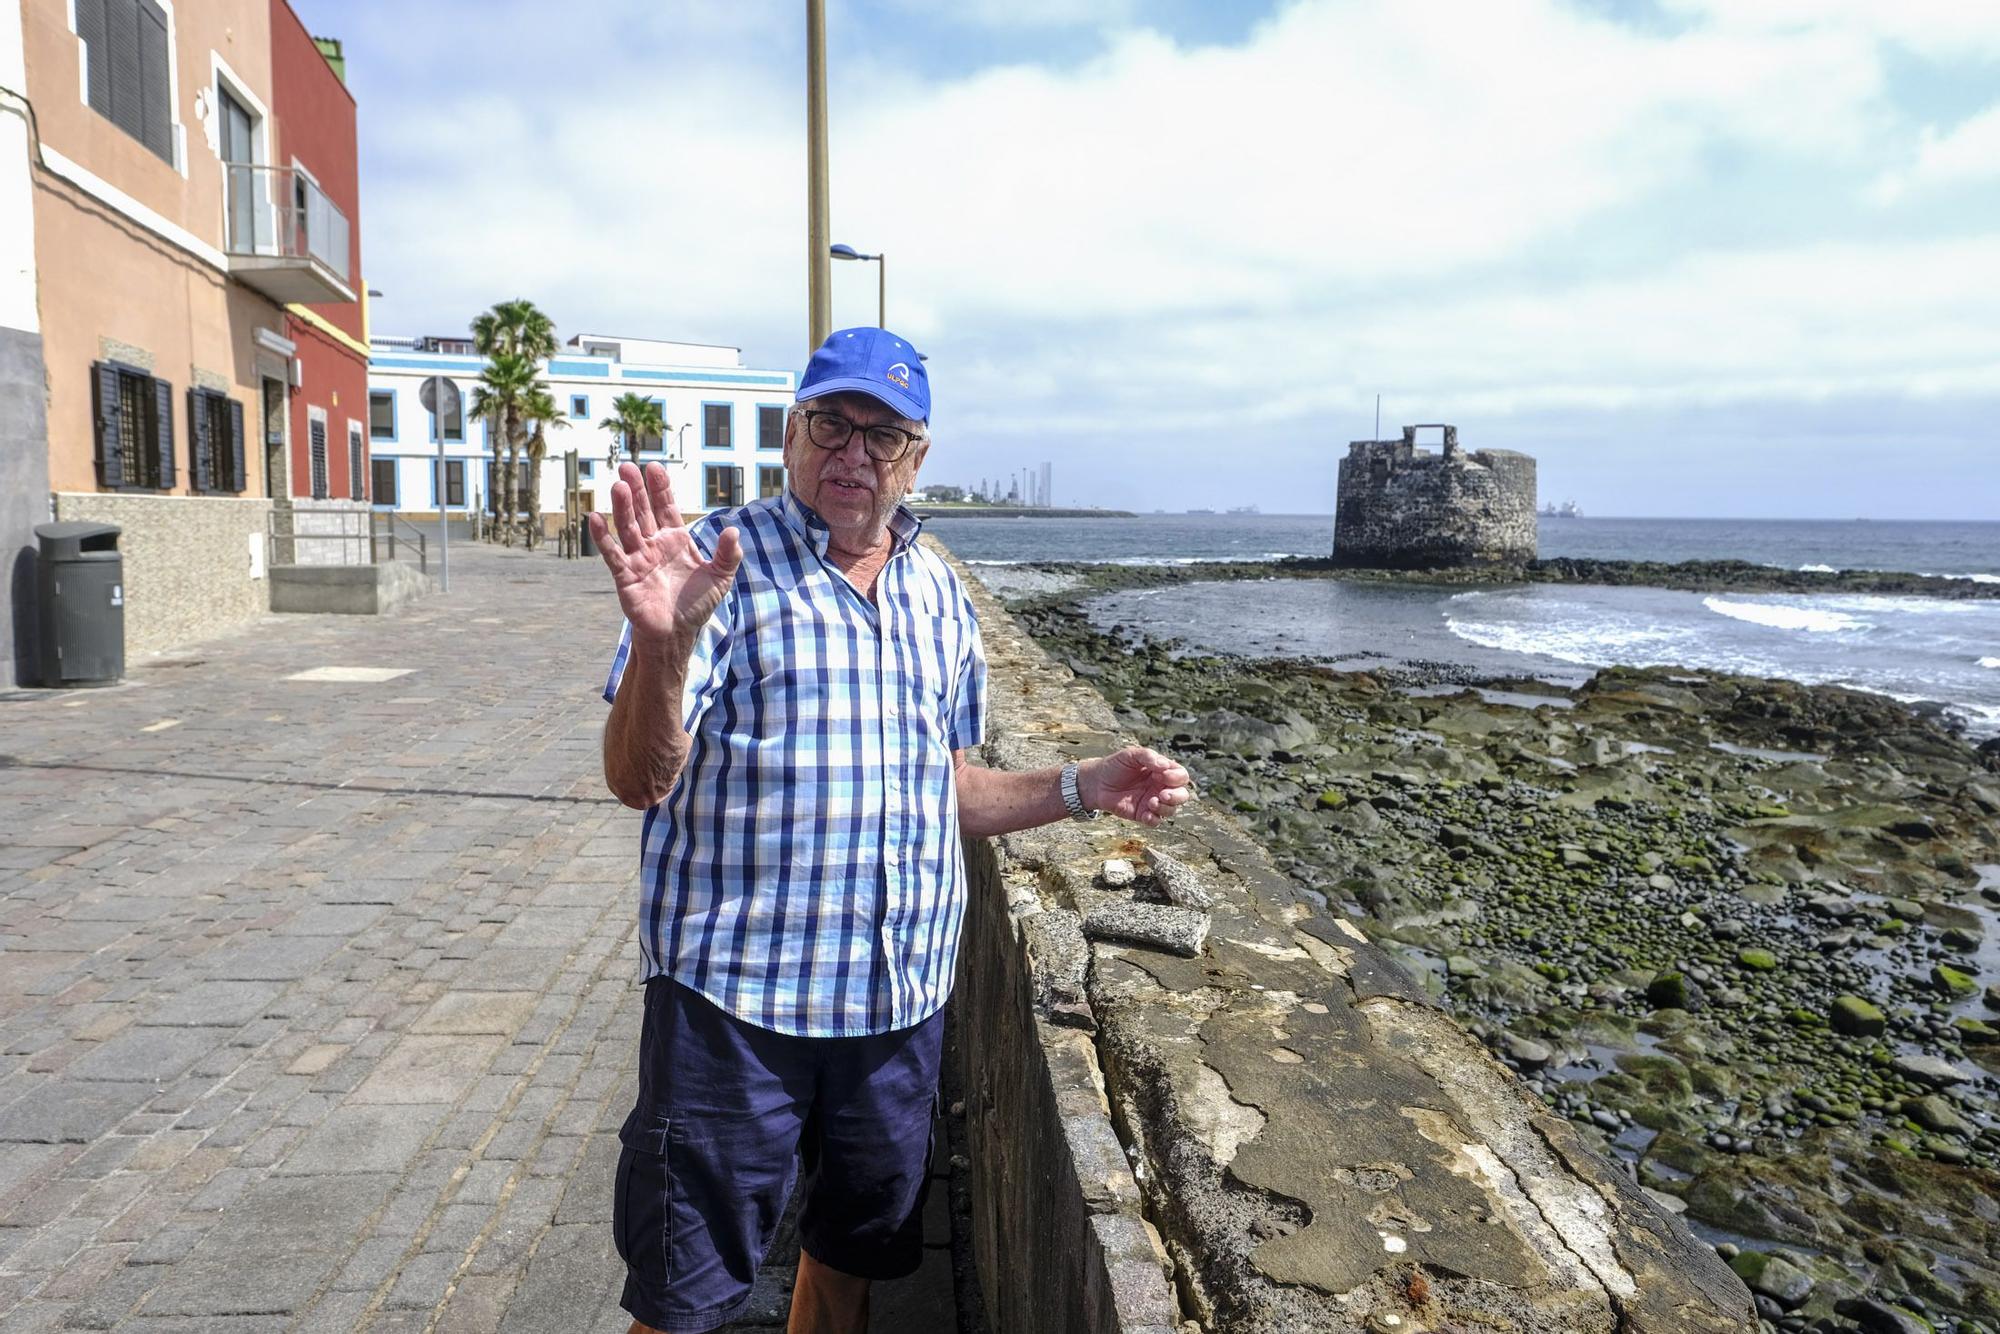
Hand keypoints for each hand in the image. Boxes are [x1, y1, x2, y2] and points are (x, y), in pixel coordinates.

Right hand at [588, 462, 741, 647]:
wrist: (677, 634)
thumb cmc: (696, 605)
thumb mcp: (720, 579)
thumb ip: (728, 555)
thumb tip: (733, 531)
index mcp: (676, 540)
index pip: (666, 508)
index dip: (660, 489)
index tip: (654, 468)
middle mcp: (654, 545)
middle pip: (643, 512)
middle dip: (637, 490)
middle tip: (627, 466)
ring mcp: (638, 559)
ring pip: (628, 528)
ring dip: (622, 507)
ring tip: (618, 485)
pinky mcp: (625, 576)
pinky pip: (612, 554)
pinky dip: (603, 537)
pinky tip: (596, 518)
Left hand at [1080, 747, 1192, 826]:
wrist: (1097, 782)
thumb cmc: (1115, 765)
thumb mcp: (1131, 755)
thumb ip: (1148, 756)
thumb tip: (1164, 765)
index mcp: (1162, 772)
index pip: (1181, 775)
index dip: (1176, 777)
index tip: (1160, 774)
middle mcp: (1161, 787)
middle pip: (1182, 795)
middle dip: (1177, 796)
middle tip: (1163, 795)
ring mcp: (1153, 801)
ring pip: (1171, 810)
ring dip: (1165, 808)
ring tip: (1151, 802)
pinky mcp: (1142, 814)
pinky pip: (1156, 821)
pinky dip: (1154, 819)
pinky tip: (1146, 814)